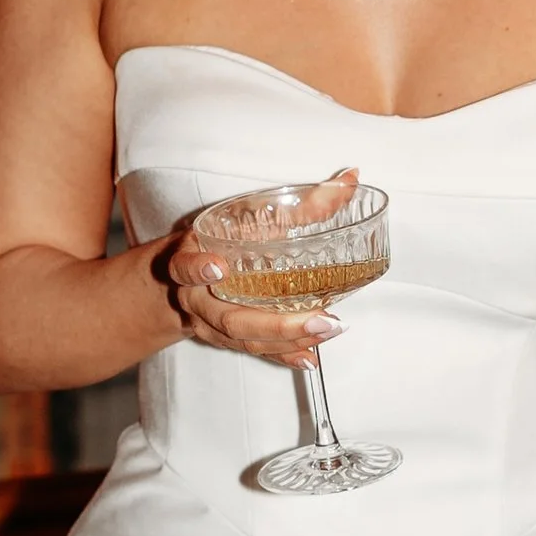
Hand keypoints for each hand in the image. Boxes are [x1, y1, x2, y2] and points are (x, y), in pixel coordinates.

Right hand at [157, 167, 357, 369]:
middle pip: (228, 318)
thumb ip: (303, 203)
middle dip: (274, 324)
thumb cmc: (225, 239)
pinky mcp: (228, 340)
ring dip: (288, 339)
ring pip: (245, 339)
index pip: (184, 267)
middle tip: (319, 317)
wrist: (191, 274)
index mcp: (190, 259)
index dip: (197, 269)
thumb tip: (351, 178)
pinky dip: (284, 356)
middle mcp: (196, 298)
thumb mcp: (252, 214)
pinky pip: (256, 352)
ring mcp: (210, 324)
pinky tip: (310, 357)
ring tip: (327, 329)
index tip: (217, 268)